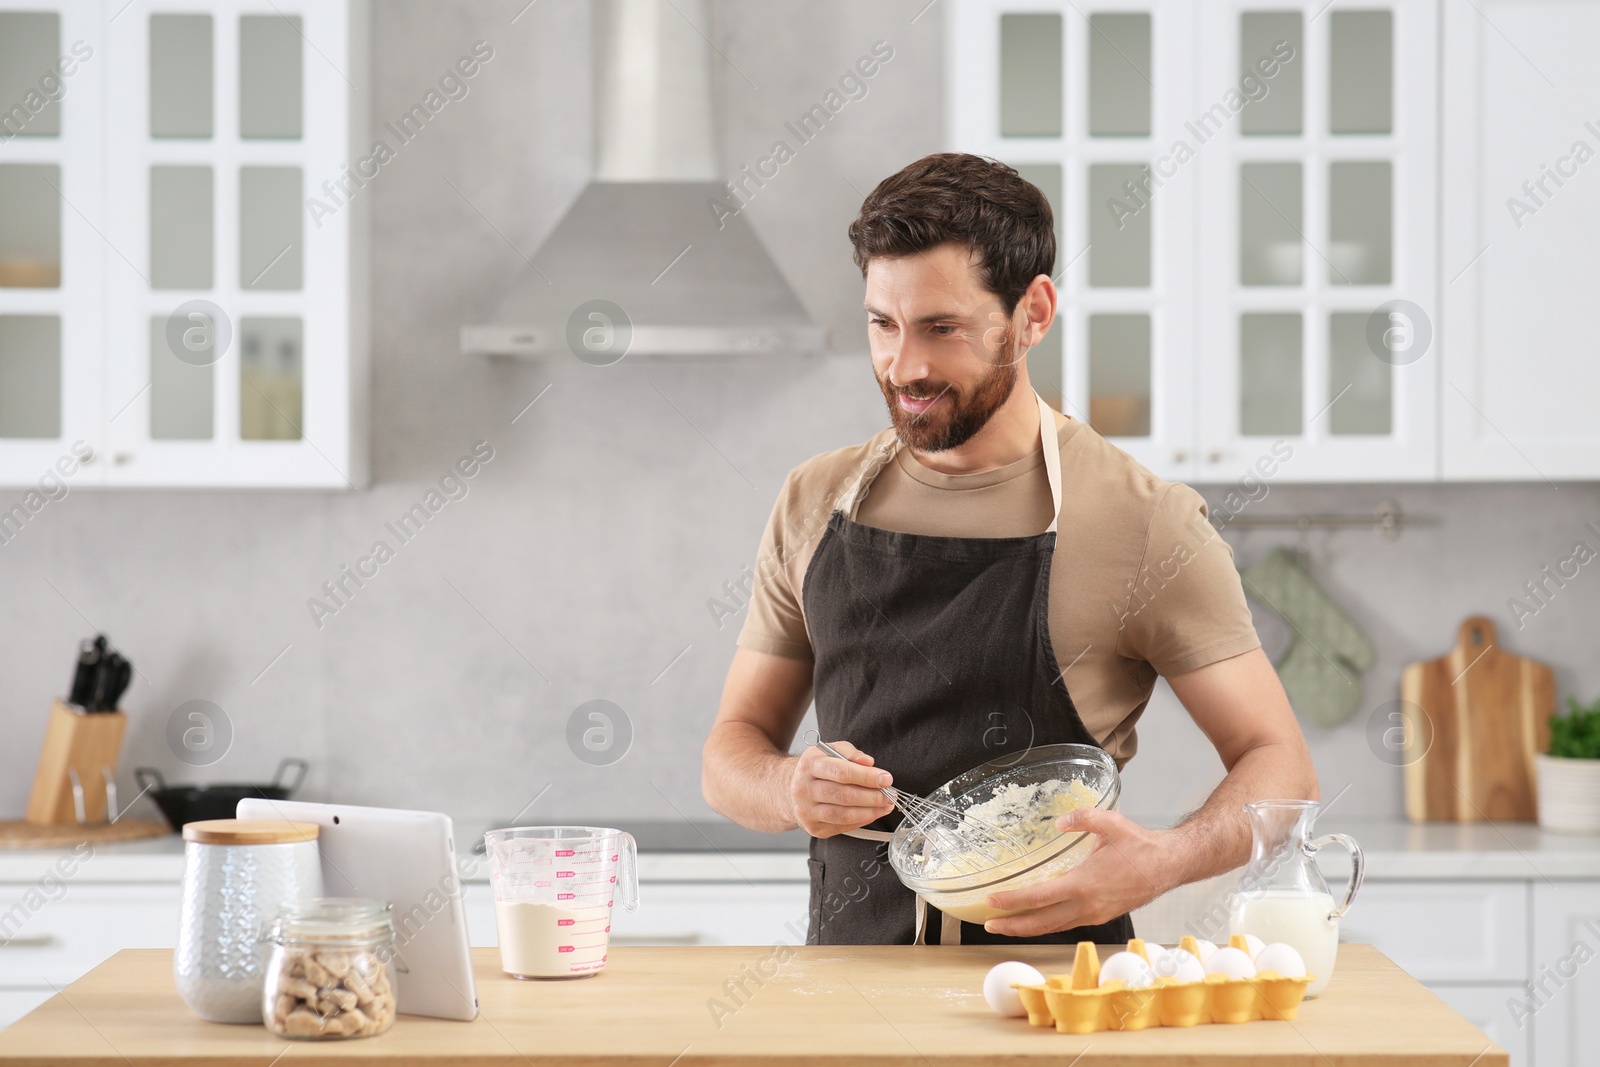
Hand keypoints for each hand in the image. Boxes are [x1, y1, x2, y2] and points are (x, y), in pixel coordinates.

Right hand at [787, 740, 895, 837]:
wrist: (791, 790)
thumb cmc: (817, 769)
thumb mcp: (830, 750)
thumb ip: (850, 753)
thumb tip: (868, 763)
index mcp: (809, 765)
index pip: (841, 772)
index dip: (867, 777)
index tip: (886, 779)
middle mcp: (804, 789)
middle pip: (844, 795)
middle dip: (873, 796)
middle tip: (890, 795)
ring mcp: (807, 811)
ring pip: (844, 814)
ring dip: (871, 811)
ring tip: (886, 805)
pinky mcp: (814, 828)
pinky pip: (842, 826)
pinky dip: (861, 820)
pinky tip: (872, 813)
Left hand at [981, 809, 1179, 936]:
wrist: (1169, 866)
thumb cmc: (1141, 845)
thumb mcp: (1111, 823)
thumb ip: (1082, 818)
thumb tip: (1058, 822)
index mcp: (1085, 885)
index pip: (1040, 897)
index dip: (1013, 901)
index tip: (991, 901)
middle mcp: (1087, 905)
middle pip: (1042, 922)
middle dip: (1013, 925)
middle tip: (988, 924)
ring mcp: (1094, 914)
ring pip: (1054, 927)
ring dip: (1028, 928)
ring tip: (1005, 925)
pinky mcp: (1101, 916)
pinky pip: (1067, 924)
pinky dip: (1047, 924)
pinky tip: (1036, 919)